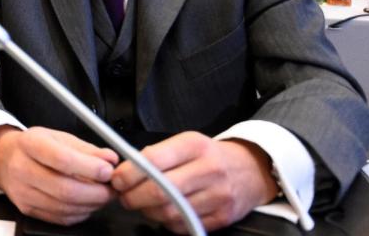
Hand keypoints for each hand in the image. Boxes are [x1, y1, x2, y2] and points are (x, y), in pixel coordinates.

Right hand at [0, 125, 117, 225]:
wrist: (5, 158)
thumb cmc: (34, 146)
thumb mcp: (58, 137)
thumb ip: (87, 149)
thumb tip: (110, 160)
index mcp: (30, 144)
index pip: (61, 159)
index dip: (89, 167)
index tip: (107, 170)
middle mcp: (22, 168)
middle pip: (64, 189)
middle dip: (96, 192)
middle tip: (111, 188)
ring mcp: (23, 192)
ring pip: (65, 207)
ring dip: (91, 204)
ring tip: (102, 194)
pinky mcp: (27, 209)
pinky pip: (61, 218)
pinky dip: (80, 212)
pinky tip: (86, 202)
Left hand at [111, 132, 277, 233]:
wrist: (251, 169)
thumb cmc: (210, 155)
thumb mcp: (186, 143)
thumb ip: (157, 154)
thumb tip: (125, 170)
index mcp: (194, 146)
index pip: (153, 160)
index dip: (129, 173)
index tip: (117, 179)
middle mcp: (208, 170)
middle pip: (159, 191)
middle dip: (133, 197)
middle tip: (123, 196)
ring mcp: (218, 195)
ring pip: (169, 212)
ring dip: (147, 211)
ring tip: (142, 203)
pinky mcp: (222, 217)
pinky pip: (183, 226)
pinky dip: (167, 222)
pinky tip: (164, 212)